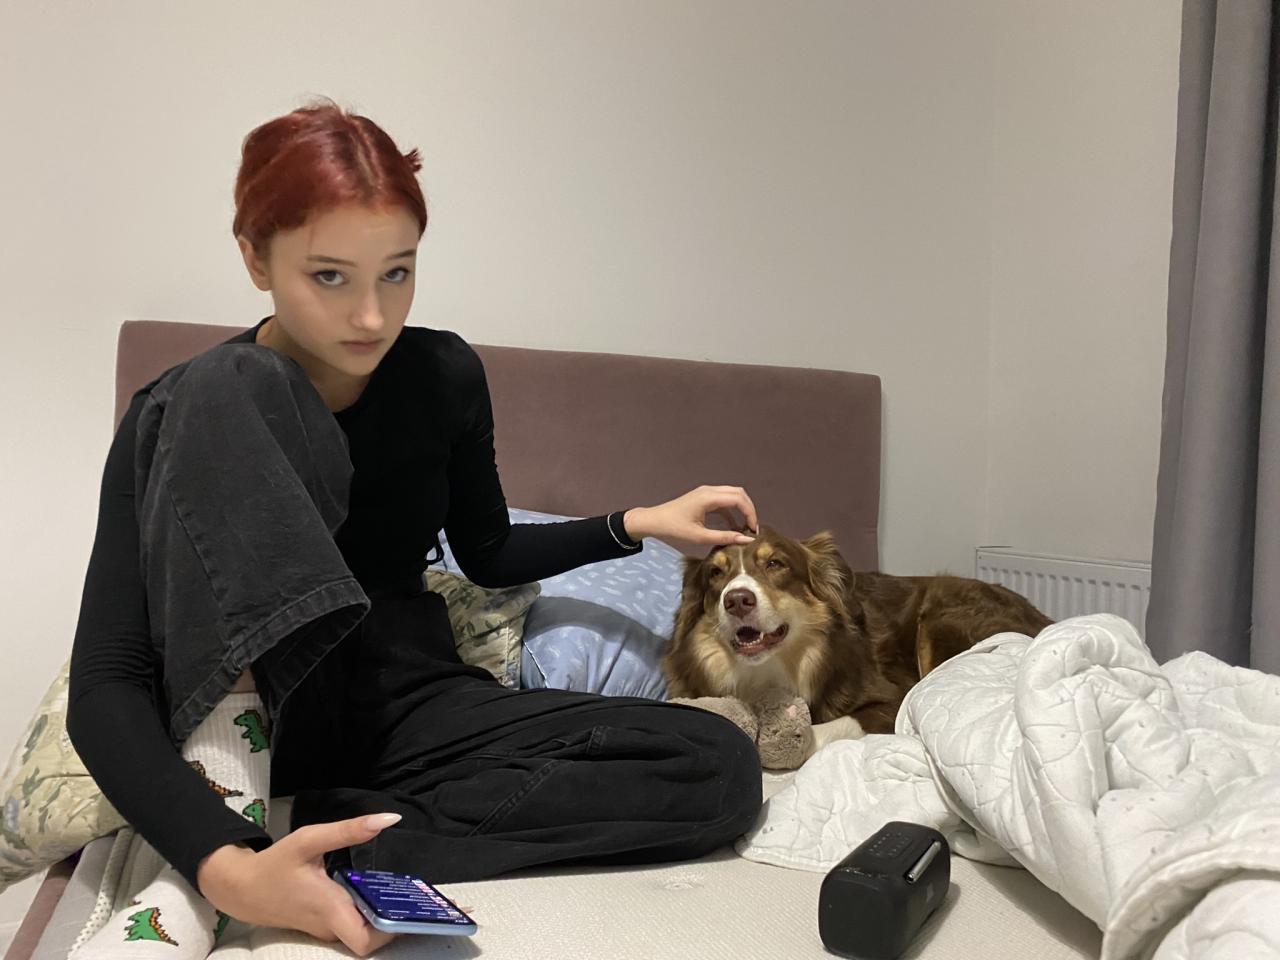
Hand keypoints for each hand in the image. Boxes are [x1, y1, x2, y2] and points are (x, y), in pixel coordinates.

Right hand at [196, 813, 402, 955]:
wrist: (242, 889)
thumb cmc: (275, 865)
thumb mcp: (310, 839)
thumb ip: (349, 830)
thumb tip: (390, 819)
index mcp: (330, 910)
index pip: (367, 942)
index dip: (391, 931)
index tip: (408, 906)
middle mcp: (331, 927)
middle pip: (373, 937)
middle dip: (395, 917)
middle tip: (413, 892)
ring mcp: (327, 930)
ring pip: (363, 931)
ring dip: (382, 912)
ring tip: (401, 888)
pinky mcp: (323, 926)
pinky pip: (352, 924)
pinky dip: (367, 910)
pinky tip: (375, 888)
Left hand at [623, 485, 758, 546]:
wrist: (653, 521)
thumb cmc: (673, 528)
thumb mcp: (700, 537)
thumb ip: (724, 537)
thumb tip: (746, 540)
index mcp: (708, 497)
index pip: (739, 499)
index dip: (750, 514)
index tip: (753, 531)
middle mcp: (709, 491)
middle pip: (739, 493)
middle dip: (749, 510)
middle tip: (753, 529)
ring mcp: (706, 493)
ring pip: (732, 495)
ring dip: (741, 509)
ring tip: (746, 529)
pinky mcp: (703, 499)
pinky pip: (723, 502)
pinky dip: (732, 512)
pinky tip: (734, 528)